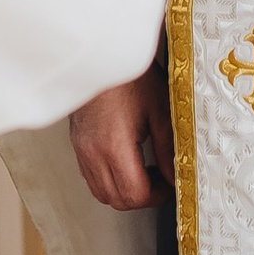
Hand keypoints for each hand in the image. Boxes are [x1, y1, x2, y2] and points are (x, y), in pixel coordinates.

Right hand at [70, 66, 173, 209]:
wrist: (103, 55)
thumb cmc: (130, 76)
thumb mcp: (160, 110)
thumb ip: (168, 150)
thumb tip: (176, 176)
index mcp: (114, 146)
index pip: (134, 194)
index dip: (157, 196)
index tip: (170, 186)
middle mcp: (93, 152)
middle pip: (116, 199)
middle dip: (141, 197)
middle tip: (160, 181)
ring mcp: (82, 148)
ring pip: (101, 191)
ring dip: (124, 191)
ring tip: (144, 172)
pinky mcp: (77, 142)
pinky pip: (91, 175)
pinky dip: (109, 179)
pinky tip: (126, 162)